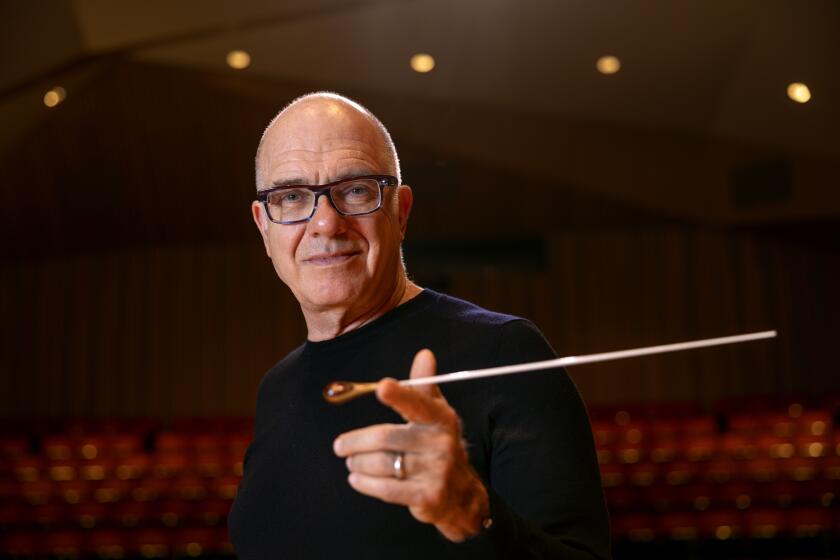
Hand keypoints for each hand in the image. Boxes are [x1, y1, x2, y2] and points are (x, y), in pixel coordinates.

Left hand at [333, 349, 489, 540]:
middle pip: (385, 438)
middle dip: (356, 442)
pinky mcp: (427, 496)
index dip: (400, 395)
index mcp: (442, 419)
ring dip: (358, 463)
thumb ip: (423, 386)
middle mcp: (441, 443)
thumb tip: (424, 354)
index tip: (383, 386)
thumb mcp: (436, 414)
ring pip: (381, 464)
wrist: (460, 494)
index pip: (418, 403)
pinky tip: (356, 479)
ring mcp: (436, 471)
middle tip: (340, 445)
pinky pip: (386, 488)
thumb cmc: (438, 445)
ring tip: (350, 461)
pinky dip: (365, 483)